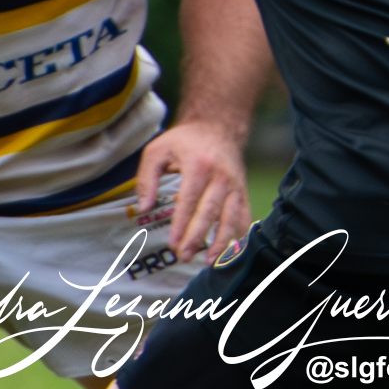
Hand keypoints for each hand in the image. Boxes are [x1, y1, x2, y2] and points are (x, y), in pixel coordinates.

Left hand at [136, 120, 250, 263]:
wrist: (217, 126)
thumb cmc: (184, 141)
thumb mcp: (158, 150)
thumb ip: (147, 178)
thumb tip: (144, 207)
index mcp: (198, 165)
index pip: (189, 200)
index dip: (181, 225)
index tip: (172, 245)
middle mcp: (220, 176)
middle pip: (209, 212)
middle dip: (197, 238)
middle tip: (183, 257)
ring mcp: (235, 184)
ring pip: (230, 218)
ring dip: (220, 242)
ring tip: (208, 261)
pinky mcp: (243, 191)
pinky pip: (244, 216)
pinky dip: (238, 235)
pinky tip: (228, 251)